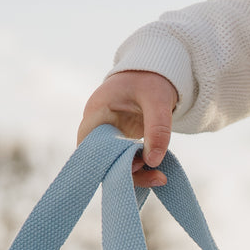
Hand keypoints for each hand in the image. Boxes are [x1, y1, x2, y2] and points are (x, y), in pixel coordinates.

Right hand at [76, 70, 179, 187]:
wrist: (154, 72)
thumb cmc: (151, 80)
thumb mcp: (158, 100)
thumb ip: (157, 129)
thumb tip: (154, 162)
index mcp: (97, 112)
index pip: (88, 146)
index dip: (104, 164)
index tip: (131, 171)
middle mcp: (98, 126)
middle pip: (101, 160)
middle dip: (126, 173)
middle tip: (157, 176)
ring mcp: (108, 135)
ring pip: (113, 164)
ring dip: (136, 174)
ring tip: (161, 177)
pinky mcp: (119, 141)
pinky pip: (124, 161)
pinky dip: (140, 169)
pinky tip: (158, 172)